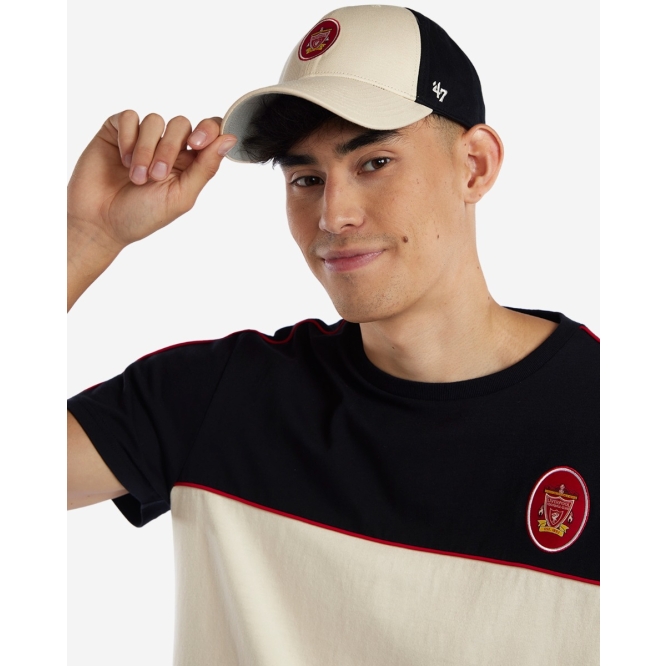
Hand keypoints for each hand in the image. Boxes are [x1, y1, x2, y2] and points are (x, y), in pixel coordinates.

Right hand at [67, 111, 236, 252]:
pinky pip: (130, 117)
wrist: (100, 222)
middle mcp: (167, 147)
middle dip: (170, 149)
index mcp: (189, 163)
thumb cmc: (142, 216)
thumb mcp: (181, 196)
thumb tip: (230, 139)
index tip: (197, 144)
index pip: (209, 132)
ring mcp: (142, 137)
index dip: (209, 130)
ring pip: (155, 121)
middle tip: (156, 176)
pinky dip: (128, 139)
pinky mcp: (117, 131)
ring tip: (136, 177)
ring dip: (146, 150)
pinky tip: (122, 161)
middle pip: (181, 124)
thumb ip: (206, 167)